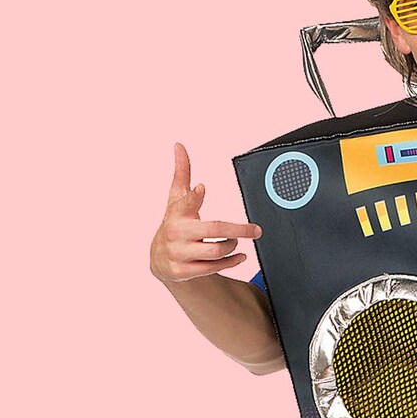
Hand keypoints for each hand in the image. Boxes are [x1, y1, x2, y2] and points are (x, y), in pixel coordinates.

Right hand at [149, 143, 262, 283]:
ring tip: (236, 242)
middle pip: (214, 230)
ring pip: (217, 251)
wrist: (159, 259)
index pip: (185, 203)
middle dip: (239, 230)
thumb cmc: (175, 223)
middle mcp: (176, 233)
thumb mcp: (176, 199)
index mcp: (176, 213)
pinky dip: (231, 262)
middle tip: (257, 230)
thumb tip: (179, 145)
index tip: (203, 188)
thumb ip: (182, 173)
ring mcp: (178, 254)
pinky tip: (240, 257)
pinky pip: (213, 268)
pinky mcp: (183, 272)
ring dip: (232, 246)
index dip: (194, 196)